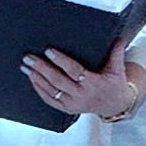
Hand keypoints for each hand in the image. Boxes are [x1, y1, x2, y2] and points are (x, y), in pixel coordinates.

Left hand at [23, 42, 139, 121]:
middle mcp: (81, 95)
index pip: (74, 70)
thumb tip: (120, 36)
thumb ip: (117, 52)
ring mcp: (72, 104)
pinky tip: (32, 79)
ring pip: (51, 90)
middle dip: (41, 68)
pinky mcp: (67, 109)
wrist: (115, 105)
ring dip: (36, 78)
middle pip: (57, 81)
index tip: (48, 51)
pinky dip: (39, 90)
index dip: (61, 61)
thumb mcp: (117, 68)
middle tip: (29, 58)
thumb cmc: (114, 83)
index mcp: (93, 83)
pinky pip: (50, 99)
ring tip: (25, 66)